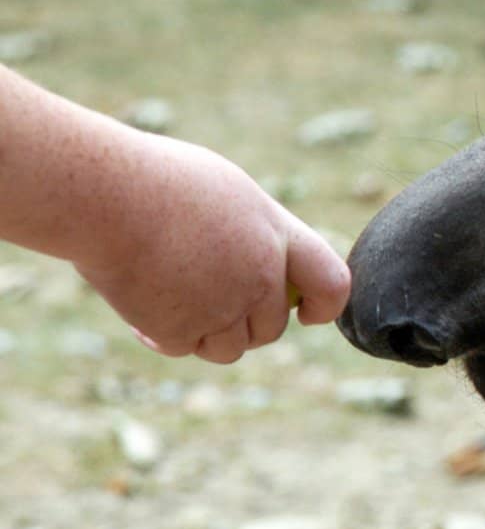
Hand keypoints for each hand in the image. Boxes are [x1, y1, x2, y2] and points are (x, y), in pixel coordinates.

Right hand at [73, 133, 350, 363]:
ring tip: (177, 303)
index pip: (332, 283)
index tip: (307, 313)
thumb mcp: (226, 192)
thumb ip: (252, 233)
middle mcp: (260, 275)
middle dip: (247, 324)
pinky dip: (164, 337)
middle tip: (209, 301)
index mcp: (277, 235)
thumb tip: (264, 263)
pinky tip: (142, 310)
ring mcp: (222, 307)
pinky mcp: (180, 330)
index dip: (325, 306)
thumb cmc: (158, 179)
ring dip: (208, 335)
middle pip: (271, 328)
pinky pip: (184, 348)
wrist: (107, 194)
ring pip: (231, 348)